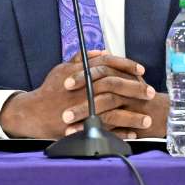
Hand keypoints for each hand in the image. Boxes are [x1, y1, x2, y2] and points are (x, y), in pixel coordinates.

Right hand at [0, 51, 145, 138]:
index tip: (141, 70)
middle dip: (136, 90)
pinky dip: (121, 132)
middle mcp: (84, 90)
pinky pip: (106, 131)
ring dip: (133, 116)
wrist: (33, 113)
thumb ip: (82, 59)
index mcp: (81, 74)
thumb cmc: (50, 90)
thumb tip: (102, 52)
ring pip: (113, 112)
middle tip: (151, 93)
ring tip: (148, 119)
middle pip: (115, 87)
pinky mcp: (82, 127)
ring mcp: (84, 110)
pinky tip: (133, 132)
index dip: (126, 65)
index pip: (108, 64)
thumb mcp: (63, 69)